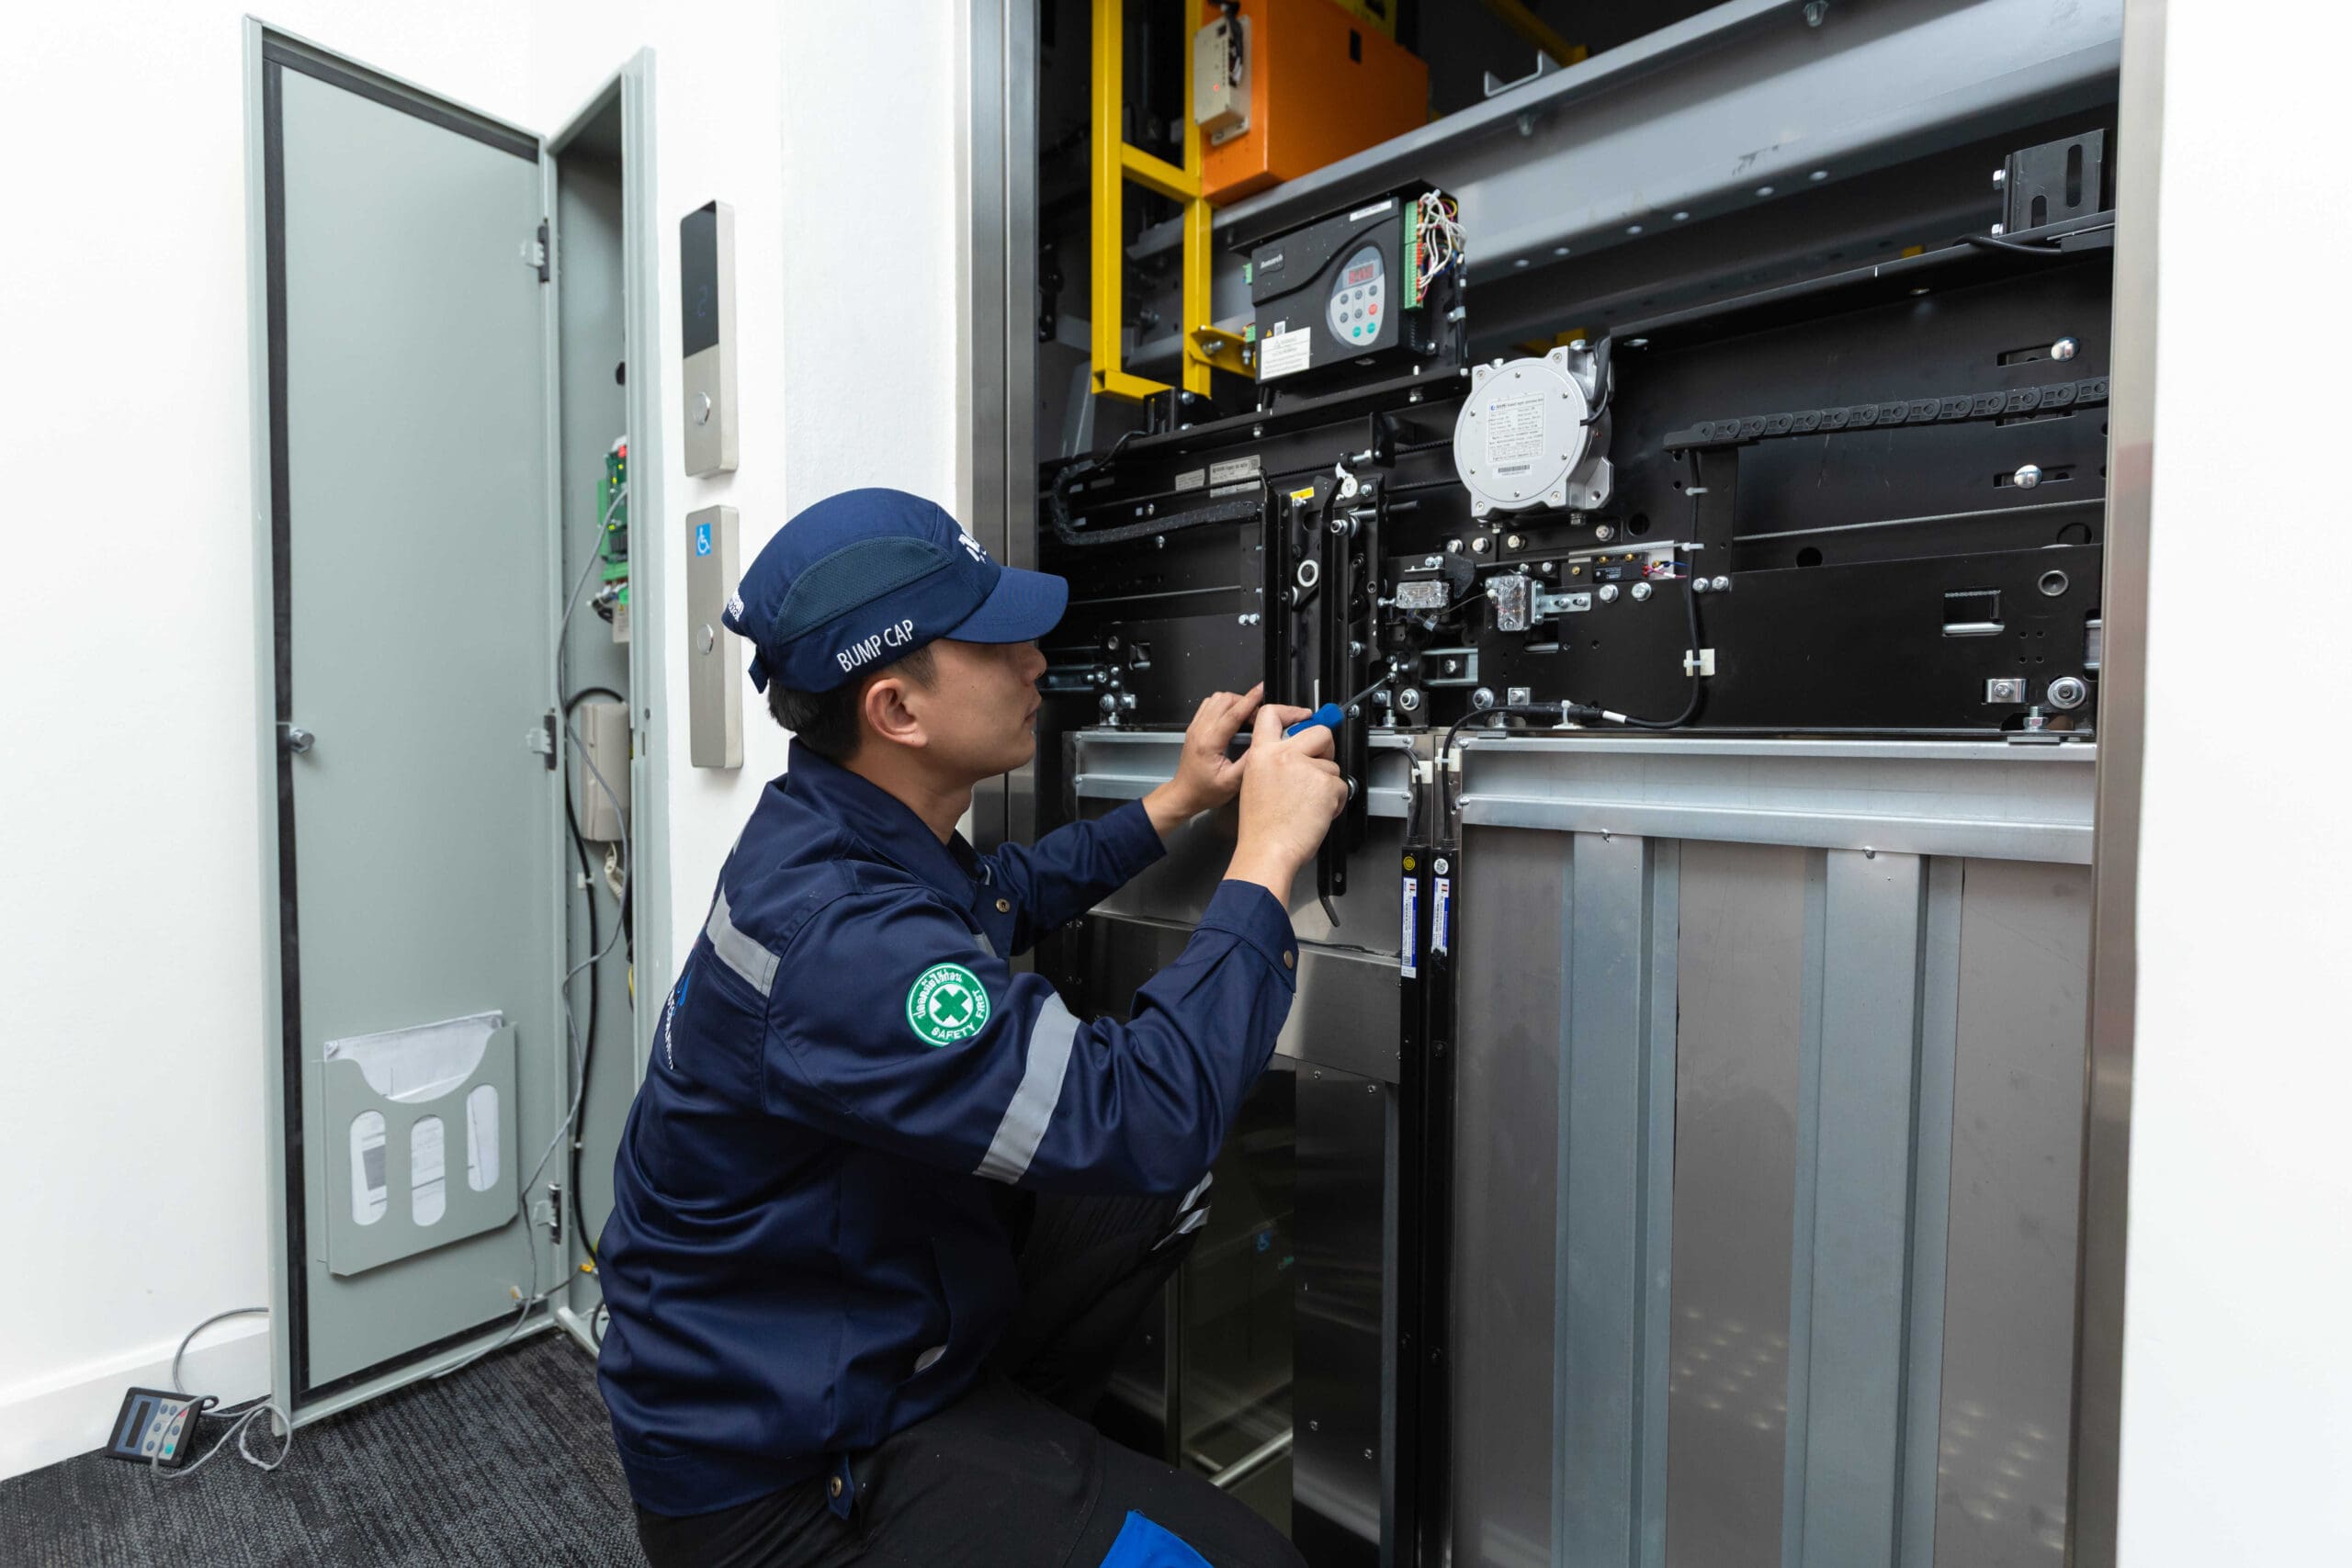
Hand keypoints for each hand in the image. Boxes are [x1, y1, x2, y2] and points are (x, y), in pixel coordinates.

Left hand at [1142, 683, 1264, 839]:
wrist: (1184, 794)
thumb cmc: (1204, 791)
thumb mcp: (1231, 783)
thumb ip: (1248, 762)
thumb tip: (1263, 743)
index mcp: (1209, 743)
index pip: (1232, 714)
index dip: (1249, 700)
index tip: (1261, 690)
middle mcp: (1200, 731)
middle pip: (1224, 700)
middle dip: (1245, 701)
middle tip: (1258, 715)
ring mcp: (1195, 727)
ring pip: (1216, 699)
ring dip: (1234, 702)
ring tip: (1246, 716)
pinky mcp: (1195, 727)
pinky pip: (1209, 705)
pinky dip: (1224, 705)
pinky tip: (1232, 717)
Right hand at [1226, 703, 1347, 902]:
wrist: (1267, 850)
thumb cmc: (1261, 827)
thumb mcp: (1255, 783)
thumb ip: (1273, 762)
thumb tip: (1297, 752)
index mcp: (1261, 754)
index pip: (1271, 714)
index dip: (1292, 712)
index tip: (1305, 717)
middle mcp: (1283, 755)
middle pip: (1318, 732)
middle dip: (1326, 747)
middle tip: (1320, 763)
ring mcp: (1305, 768)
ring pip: (1331, 766)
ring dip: (1327, 785)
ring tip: (1308, 804)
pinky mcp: (1325, 784)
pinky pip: (1340, 786)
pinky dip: (1335, 801)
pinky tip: (1317, 812)